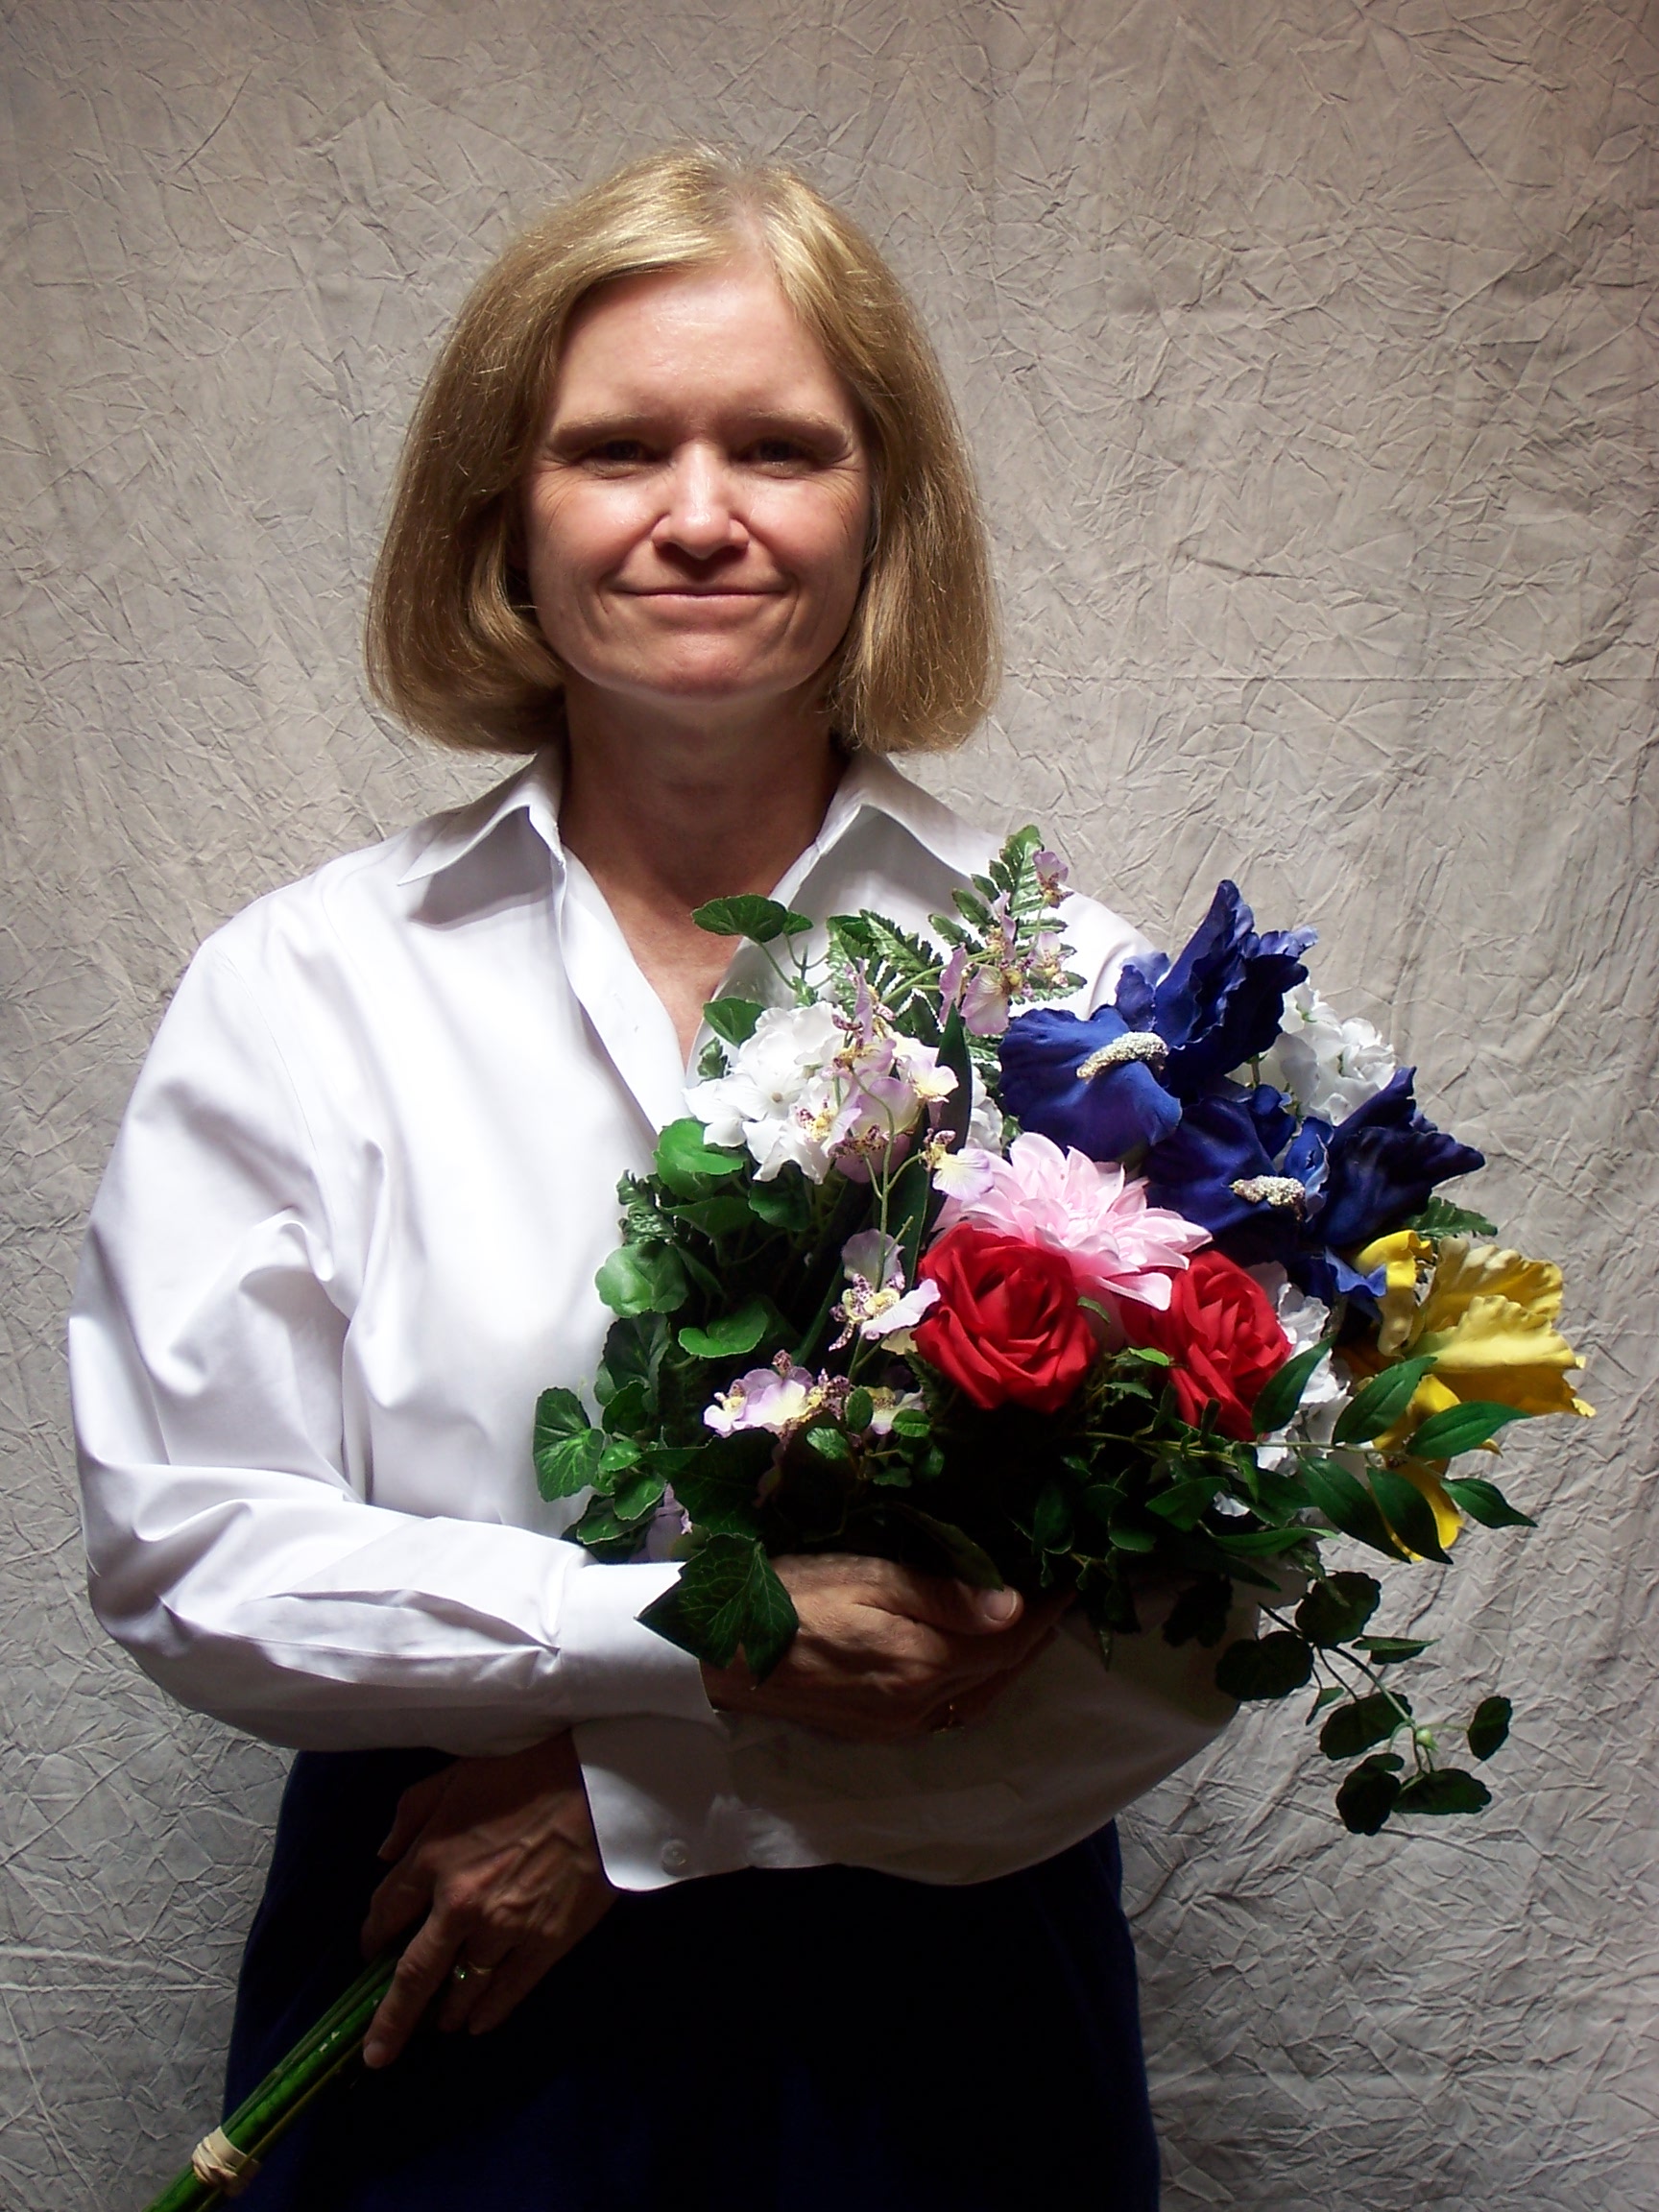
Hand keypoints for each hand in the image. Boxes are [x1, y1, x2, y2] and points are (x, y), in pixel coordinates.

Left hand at [358, 1733, 612, 2067]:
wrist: (598, 1783)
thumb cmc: (525, 1771)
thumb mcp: (455, 1775)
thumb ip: (411, 1813)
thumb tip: (386, 1856)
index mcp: (433, 1858)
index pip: (386, 1913)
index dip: (373, 1938)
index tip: (370, 1952)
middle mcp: (460, 1904)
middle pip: (413, 1975)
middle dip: (391, 2019)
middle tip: (377, 2054)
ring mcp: (504, 1928)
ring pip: (462, 1987)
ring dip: (445, 2012)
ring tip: (439, 2024)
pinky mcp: (546, 1942)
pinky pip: (509, 1989)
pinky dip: (490, 2012)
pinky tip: (477, 2023)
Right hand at [700, 1553, 1069, 1741]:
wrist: (724, 1655)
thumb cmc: (791, 1598)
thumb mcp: (866, 1578)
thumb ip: (941, 1595)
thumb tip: (1013, 1606)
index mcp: (922, 1663)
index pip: (1009, 1640)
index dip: (1045, 1611)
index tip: (1069, 1579)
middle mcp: (922, 1706)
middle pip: (1001, 1672)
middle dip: (1036, 1635)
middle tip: (1059, 1595)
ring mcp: (902, 1726)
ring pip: (981, 1696)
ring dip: (1012, 1663)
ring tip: (1032, 1624)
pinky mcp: (881, 1732)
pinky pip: (952, 1710)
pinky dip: (980, 1683)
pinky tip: (980, 1660)